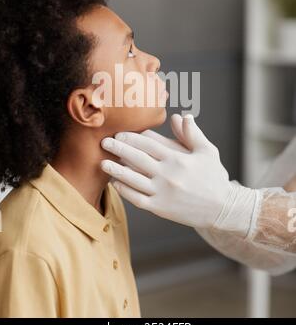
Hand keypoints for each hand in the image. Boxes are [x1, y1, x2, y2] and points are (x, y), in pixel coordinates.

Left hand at [100, 114, 233, 228]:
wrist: (222, 207)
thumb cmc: (214, 176)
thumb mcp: (207, 151)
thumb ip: (192, 133)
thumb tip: (180, 116)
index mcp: (178, 158)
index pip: (149, 144)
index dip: (132, 138)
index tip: (119, 133)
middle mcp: (168, 174)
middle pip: (137, 159)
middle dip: (119, 149)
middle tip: (104, 142)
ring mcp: (163, 192)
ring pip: (134, 179)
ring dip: (116, 170)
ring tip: (102, 162)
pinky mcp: (161, 208)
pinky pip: (138, 199)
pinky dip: (125, 191)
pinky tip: (116, 184)